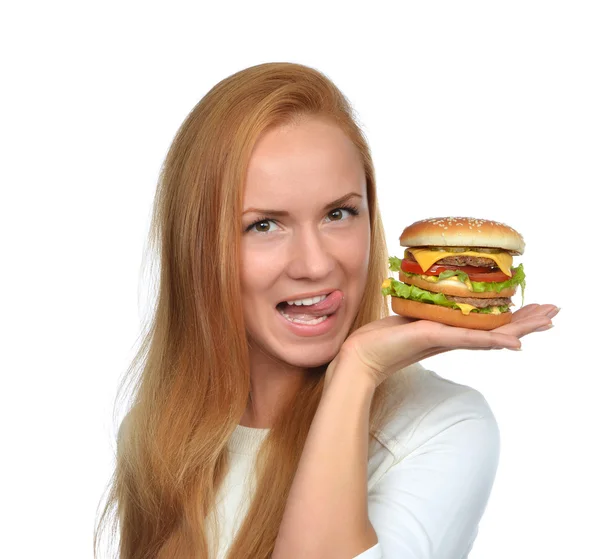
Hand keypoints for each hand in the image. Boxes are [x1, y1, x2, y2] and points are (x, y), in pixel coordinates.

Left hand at [333, 303, 559, 388]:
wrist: (360, 356)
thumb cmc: (381, 339)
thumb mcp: (409, 319)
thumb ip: (425, 313)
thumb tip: (431, 301)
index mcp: (449, 331)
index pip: (488, 324)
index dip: (513, 318)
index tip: (536, 309)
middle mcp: (452, 338)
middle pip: (498, 330)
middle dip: (527, 321)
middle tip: (555, 313)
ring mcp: (446, 340)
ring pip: (491, 335)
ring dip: (521, 328)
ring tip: (547, 321)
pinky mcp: (434, 338)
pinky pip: (470, 339)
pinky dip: (493, 341)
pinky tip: (514, 342)